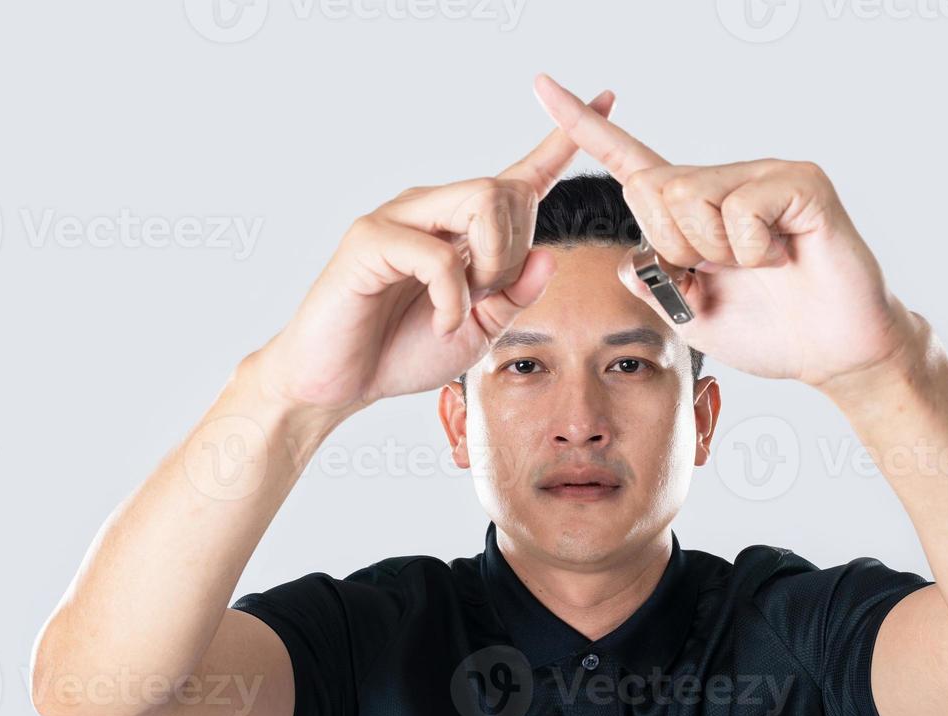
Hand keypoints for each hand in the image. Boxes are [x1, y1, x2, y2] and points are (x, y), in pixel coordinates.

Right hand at [252, 90, 617, 414]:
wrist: (341, 383)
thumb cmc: (403, 350)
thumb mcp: (480, 331)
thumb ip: (516, 296)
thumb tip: (548, 256)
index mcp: (463, 228)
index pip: (520, 177)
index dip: (563, 142)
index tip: (606, 100)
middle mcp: (433, 209)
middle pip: (506, 189)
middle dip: (514, 251)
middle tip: (486, 299)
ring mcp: (399, 217)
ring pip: (480, 201)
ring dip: (491, 264)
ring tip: (463, 308)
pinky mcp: (371, 239)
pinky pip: (439, 255)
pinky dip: (452, 298)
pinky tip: (441, 323)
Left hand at [531, 74, 919, 390]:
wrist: (834, 353)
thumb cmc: (772, 331)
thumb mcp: (691, 314)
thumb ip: (654, 283)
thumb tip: (630, 256)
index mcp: (695, 207)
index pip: (629, 159)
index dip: (584, 126)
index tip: (541, 87)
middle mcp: (726, 179)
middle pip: (652, 189)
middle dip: (676, 247)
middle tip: (725, 271)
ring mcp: (765, 174)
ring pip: (690, 197)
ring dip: (715, 250)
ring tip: (759, 264)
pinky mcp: (800, 182)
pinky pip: (740, 207)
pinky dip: (752, 247)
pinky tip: (784, 256)